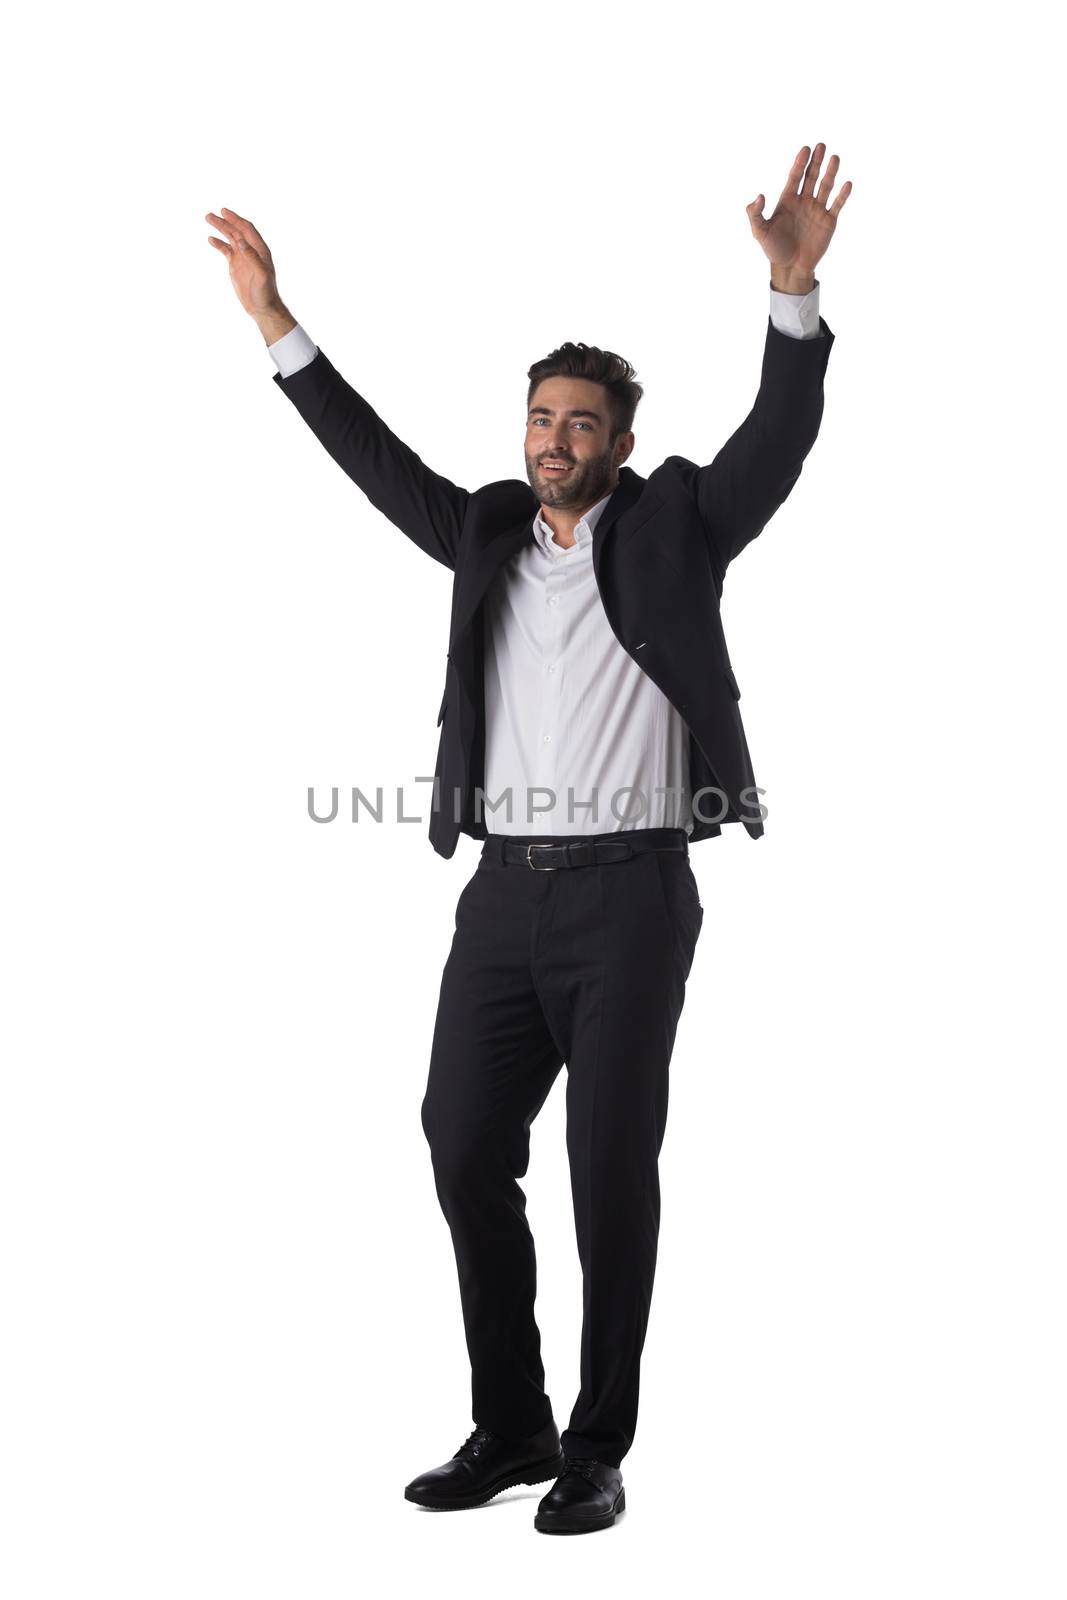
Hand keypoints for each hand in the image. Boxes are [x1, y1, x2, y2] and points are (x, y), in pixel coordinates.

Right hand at [205, 207, 284, 317]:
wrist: (262, 307)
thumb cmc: (266, 292)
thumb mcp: (261, 275)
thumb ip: (252, 257)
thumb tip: (241, 241)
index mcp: (260, 250)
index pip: (247, 229)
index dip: (236, 219)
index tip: (224, 212)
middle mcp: (251, 250)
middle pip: (236, 231)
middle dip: (224, 221)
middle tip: (210, 215)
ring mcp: (243, 257)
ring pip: (230, 238)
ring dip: (220, 228)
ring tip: (208, 219)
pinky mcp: (236, 265)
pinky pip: (226, 250)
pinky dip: (219, 244)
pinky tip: (211, 239)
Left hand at [746, 144, 851, 283]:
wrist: (790, 268)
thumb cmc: (774, 249)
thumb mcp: (759, 232)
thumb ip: (755, 214)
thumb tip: (759, 196)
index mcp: (788, 200)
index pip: (795, 177)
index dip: (800, 163)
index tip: (805, 149)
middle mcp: (804, 201)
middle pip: (811, 177)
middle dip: (816, 161)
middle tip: (821, 145)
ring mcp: (817, 210)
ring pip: (826, 187)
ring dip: (830, 173)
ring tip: (835, 158)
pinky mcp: (828, 221)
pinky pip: (837, 205)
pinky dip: (842, 195)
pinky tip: (847, 184)